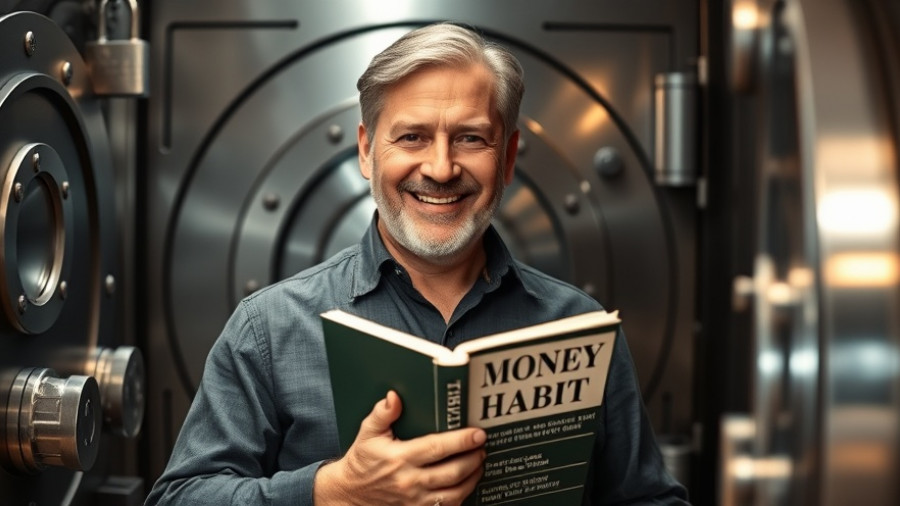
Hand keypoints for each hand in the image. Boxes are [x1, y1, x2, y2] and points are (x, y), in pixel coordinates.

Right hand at [315, 390, 486, 504]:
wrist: (350, 494)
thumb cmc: (362, 461)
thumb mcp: (367, 433)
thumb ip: (382, 414)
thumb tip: (394, 396)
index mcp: (400, 458)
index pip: (437, 448)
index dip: (461, 441)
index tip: (478, 434)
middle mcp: (410, 481)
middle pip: (453, 472)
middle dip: (473, 458)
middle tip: (483, 446)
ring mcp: (416, 501)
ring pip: (455, 493)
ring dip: (473, 477)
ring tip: (479, 462)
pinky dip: (462, 496)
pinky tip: (467, 483)